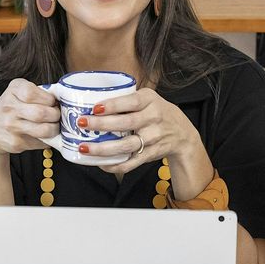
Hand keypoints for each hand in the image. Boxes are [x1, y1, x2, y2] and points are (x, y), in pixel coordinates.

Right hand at [0, 79, 60, 155]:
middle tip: (56, 115)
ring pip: (43, 130)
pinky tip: (42, 135)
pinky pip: (40, 142)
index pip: (32, 93)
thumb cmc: (11, 109)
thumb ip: (37, 93)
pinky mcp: (16, 142)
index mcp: (13, 90)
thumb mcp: (18, 92)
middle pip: (41, 113)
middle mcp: (9, 107)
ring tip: (54, 126)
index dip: (48, 99)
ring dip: (54, 129)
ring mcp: (11, 126)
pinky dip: (46, 140)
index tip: (52, 102)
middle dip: (55, 115)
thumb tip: (62, 99)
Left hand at [79, 89, 203, 175]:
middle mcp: (153, 118)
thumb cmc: (157, 112)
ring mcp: (153, 138)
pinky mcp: (151, 154)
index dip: (113, 105)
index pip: (131, 102)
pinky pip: (131, 162)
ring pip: (126, 146)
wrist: (182, 134)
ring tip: (84, 147)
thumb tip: (91, 100)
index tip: (94, 108)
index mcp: (150, 100)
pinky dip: (115, 165)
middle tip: (82, 124)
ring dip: (103, 148)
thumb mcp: (148, 98)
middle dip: (102, 124)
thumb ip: (126, 99)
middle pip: (126, 123)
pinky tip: (100, 163)